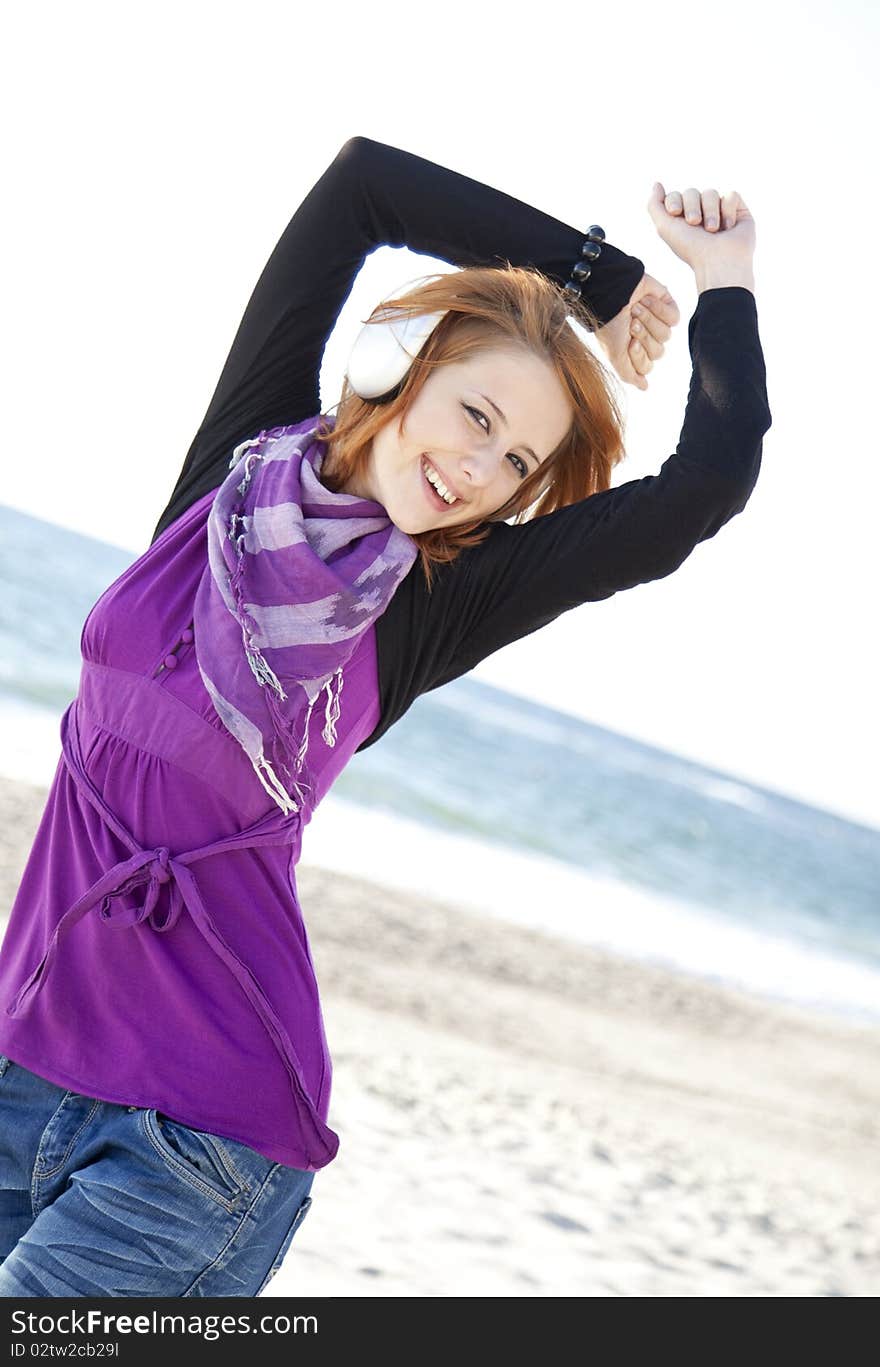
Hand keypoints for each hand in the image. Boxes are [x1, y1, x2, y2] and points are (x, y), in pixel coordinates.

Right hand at [595, 272, 680, 392]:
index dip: (639, 356)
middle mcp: (645, 338)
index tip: (629, 342)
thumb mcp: (614, 354)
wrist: (610, 291)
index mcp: (631, 351)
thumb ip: (629, 374)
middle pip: (658, 352)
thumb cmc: (608, 323)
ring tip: (634, 308)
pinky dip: (659, 309)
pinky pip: (674, 318)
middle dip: (644, 336)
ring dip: (648, 320)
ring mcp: (656, 321)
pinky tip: (645, 301)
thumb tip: (645, 387)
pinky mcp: (666, 304)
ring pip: (666, 335)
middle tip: (630, 323)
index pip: (647, 366)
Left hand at [646, 184, 755, 273]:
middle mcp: (701, 213)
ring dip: (710, 212)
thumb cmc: (691, 248)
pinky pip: (731, 194)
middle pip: (692, 192)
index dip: (674, 201)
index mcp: (683, 219)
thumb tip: (657, 184)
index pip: (676, 195)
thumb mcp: (664, 227)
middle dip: (691, 207)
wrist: (719, 261)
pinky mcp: (738, 210)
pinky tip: (728, 227)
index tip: (675, 213)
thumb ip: (654, 205)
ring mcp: (720, 211)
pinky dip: (727, 210)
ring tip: (713, 231)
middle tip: (695, 224)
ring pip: (711, 193)